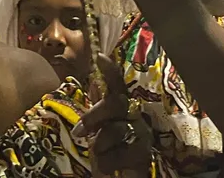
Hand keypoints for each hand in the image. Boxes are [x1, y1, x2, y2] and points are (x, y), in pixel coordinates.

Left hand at [75, 54, 152, 175]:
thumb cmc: (109, 153)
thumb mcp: (98, 130)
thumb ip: (98, 109)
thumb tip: (93, 81)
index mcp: (122, 108)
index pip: (117, 85)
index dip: (110, 71)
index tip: (100, 57)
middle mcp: (135, 115)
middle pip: (115, 103)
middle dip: (94, 116)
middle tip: (78, 133)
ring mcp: (142, 133)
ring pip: (115, 129)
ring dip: (100, 145)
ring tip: (98, 155)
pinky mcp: (144, 153)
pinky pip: (120, 152)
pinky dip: (107, 162)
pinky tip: (109, 166)